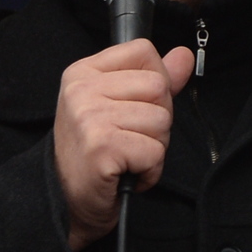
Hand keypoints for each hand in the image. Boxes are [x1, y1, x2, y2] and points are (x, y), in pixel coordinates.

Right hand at [53, 38, 194, 249]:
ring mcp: (89, 118)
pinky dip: (150, 170)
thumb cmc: (95, 152)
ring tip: (127, 156)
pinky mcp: (101, 148)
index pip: (143, 51)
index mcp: (83, 72)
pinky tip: (127, 172)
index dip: (155, 81)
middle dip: (158, 119)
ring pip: (161, 120)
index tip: (135, 107)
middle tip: (131, 138)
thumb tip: (183, 55)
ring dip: (155, 147)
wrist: (68, 200)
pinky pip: (155, 151)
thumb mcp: (119, 105)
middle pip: (158, 86)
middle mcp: (81, 90)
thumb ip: (154, 77)